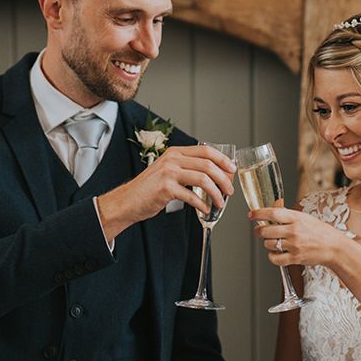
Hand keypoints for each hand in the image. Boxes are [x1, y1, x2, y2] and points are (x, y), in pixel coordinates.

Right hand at [98, 145, 236, 240]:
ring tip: (220, 203)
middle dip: (223, 179)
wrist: (128, 201)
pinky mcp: (166, 188)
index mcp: (175, 152)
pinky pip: (192, 196)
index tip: (232, 170)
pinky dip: (202, 204)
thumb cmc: (150, 188)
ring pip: (203, 179)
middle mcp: (172, 159)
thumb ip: (188, 168)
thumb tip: (216, 175)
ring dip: (216, 193)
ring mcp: (168, 173)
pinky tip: (205, 209)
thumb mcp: (169, 171)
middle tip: (229, 190)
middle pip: (208, 165)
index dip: (222, 160)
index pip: (206, 150)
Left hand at [249, 207, 343, 267]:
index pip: (273, 213)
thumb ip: (289, 215)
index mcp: (297, 218)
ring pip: (269, 244)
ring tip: (273, 242)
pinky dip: (272, 256)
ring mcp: (294, 245)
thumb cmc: (321, 233)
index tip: (251, 214)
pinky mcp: (295, 258)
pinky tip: (276, 253)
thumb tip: (273, 208)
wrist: (334, 248)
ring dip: (267, 244)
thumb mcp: (306, 218)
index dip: (259, 213)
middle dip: (259, 231)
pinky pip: (275, 258)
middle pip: (267, 230)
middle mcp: (294, 231)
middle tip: (259, 231)